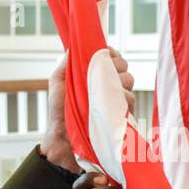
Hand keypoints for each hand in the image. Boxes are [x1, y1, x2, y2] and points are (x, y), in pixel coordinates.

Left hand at [41, 49, 135, 171]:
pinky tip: (110, 104)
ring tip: (103, 91)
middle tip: (103, 73)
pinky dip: (122, 98)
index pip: (111, 57)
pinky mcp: (123, 115)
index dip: (110, 53)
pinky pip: (130, 100)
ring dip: (119, 82)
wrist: (63, 141)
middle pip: (124, 67)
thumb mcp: (58, 84)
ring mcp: (116, 101)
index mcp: (95, 76)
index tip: (105, 54)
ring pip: (129, 81)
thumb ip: (65, 65)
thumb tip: (74, 48)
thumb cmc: (59, 114)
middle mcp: (108, 86)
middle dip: (116, 66)